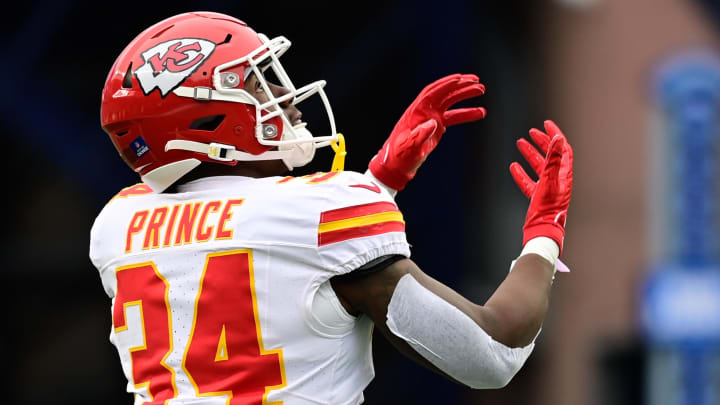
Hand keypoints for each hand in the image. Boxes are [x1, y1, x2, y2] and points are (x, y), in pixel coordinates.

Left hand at [368, 74, 486, 190]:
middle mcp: (424, 111)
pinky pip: (453, 116)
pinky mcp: (436, 127)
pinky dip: (466, 114)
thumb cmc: (400, 156)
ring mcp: (430, 118)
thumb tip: (433, 123)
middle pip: (444, 93)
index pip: (433, 92)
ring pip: (451, 102)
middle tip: (477, 82)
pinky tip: (479, 113)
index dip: (446, 84)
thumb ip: (420, 134)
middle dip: (460, 86)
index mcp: (416, 111)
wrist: (397, 165)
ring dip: (465, 95)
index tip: (460, 78)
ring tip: (482, 91)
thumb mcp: (409, 146)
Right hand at [510, 120, 572, 252]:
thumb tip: (558, 139)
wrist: (542, 231)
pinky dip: (521, 173)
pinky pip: (528, 181)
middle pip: (550, 155)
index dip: (555, 135)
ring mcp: (547, 188)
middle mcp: (557, 179)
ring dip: (530, 154)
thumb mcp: (550, 180)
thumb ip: (554, 159)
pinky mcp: (537, 197)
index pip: (562, 149)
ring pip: (538, 166)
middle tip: (532, 132)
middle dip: (541, 142)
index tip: (546, 124)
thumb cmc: (548, 209)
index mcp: (564, 174)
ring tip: (520, 144)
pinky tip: (514, 167)